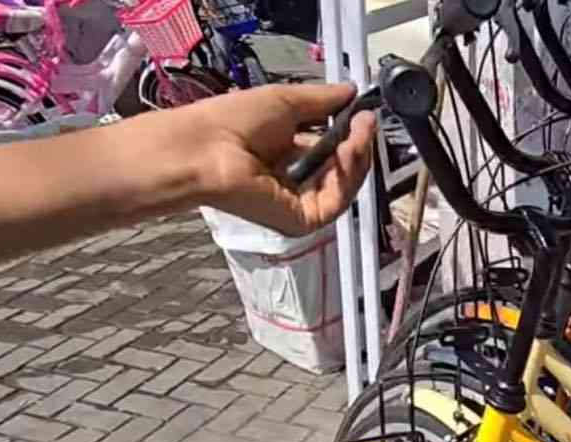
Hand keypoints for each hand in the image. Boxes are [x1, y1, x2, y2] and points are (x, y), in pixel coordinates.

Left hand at [164, 82, 379, 236]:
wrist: (203, 147)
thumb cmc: (232, 121)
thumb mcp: (286, 101)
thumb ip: (322, 100)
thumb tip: (352, 92)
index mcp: (284, 154)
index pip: (329, 150)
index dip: (349, 133)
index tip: (364, 113)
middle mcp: (292, 181)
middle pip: (340, 170)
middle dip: (357, 144)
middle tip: (367, 121)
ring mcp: (297, 203)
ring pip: (343, 186)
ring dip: (357, 157)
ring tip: (360, 131)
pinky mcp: (301, 220)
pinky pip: (336, 200)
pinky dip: (348, 175)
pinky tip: (349, 148)